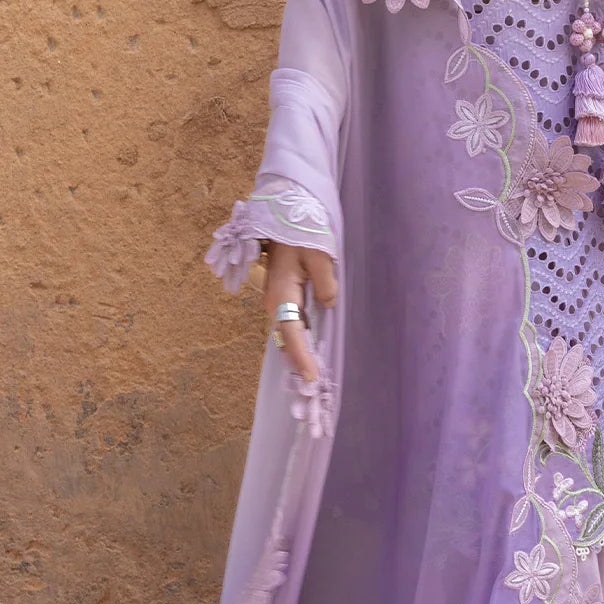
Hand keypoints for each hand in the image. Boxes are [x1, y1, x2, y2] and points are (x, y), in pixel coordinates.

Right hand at [263, 242, 337, 380]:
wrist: (283, 215)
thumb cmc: (300, 232)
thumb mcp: (319, 255)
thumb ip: (326, 282)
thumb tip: (328, 304)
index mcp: (282, 293)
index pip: (292, 332)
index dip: (301, 356)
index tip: (311, 377)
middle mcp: (275, 302)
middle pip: (287, 339)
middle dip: (299, 362)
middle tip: (314, 388)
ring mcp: (277, 300)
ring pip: (288, 334)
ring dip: (299, 354)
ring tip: (313, 378)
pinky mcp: (284, 298)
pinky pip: (291, 324)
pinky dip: (301, 341)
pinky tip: (311, 353)